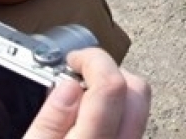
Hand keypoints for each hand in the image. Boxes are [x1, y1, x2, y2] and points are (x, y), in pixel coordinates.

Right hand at [24, 47, 150, 138]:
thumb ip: (47, 124)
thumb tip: (67, 85)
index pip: (111, 85)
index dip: (92, 60)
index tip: (73, 60)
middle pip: (137, 90)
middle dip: (108, 70)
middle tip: (78, 73)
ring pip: (139, 108)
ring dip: (113, 91)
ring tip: (79, 96)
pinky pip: (132, 125)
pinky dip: (115, 112)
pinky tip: (88, 118)